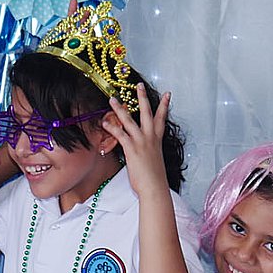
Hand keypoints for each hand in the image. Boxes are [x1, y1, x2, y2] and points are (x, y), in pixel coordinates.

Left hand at [101, 83, 169, 199]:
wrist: (155, 187)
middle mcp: (150, 138)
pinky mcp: (132, 148)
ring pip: (129, 120)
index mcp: (157, 140)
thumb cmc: (154, 179)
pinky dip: (111, 128)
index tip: (168, 94)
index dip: (165, 105)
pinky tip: (104, 122)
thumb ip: (148, 153)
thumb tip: (143, 154)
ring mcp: (141, 142)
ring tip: (111, 99)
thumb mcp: (153, 162)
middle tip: (139, 85)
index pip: (162, 119)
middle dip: (142, 98)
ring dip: (119, 108)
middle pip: (147, 112)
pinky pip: (120, 134)